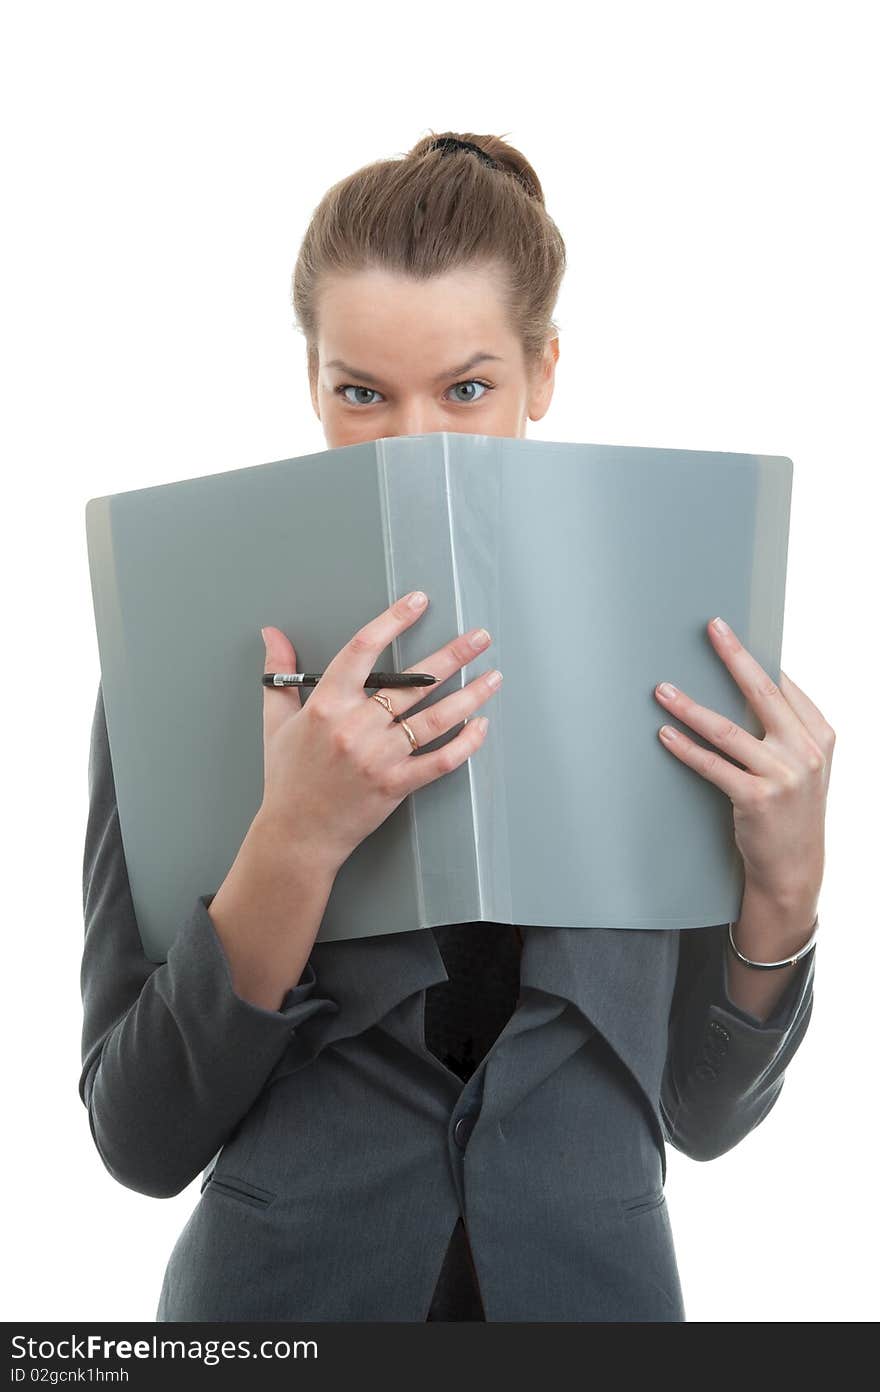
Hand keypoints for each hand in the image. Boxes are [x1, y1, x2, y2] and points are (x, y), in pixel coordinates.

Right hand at [258, 591, 501, 874]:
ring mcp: (380, 757)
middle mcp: (356, 727)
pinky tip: (482, 725)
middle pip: (413, 681)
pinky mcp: (397, 785)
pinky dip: (466, 744)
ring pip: (435, 719)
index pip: (363, 649)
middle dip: (452, 655)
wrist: (297, 834)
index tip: (418, 601)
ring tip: (493, 676)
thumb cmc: (287, 778)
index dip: (393, 621)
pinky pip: (440, 761)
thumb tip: (272, 634)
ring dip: (470, 696)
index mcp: (327, 705)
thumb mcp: (275, 722)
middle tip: (479, 637)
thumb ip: (279, 675)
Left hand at [653, 616, 835, 904]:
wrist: (794, 866)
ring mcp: (783, 776)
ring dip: (689, 707)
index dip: (752, 656)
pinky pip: (712, 766)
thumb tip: (749, 681)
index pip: (783, 685)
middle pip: (761, 693)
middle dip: (732, 657)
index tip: (726, 631)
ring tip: (663, 690)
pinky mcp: (756, 799)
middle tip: (710, 630)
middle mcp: (806, 752)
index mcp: (820, 735)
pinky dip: (685, 748)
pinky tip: (666, 734)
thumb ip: (786, 728)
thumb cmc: (792, 808)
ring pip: (726, 730)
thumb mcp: (804, 764)